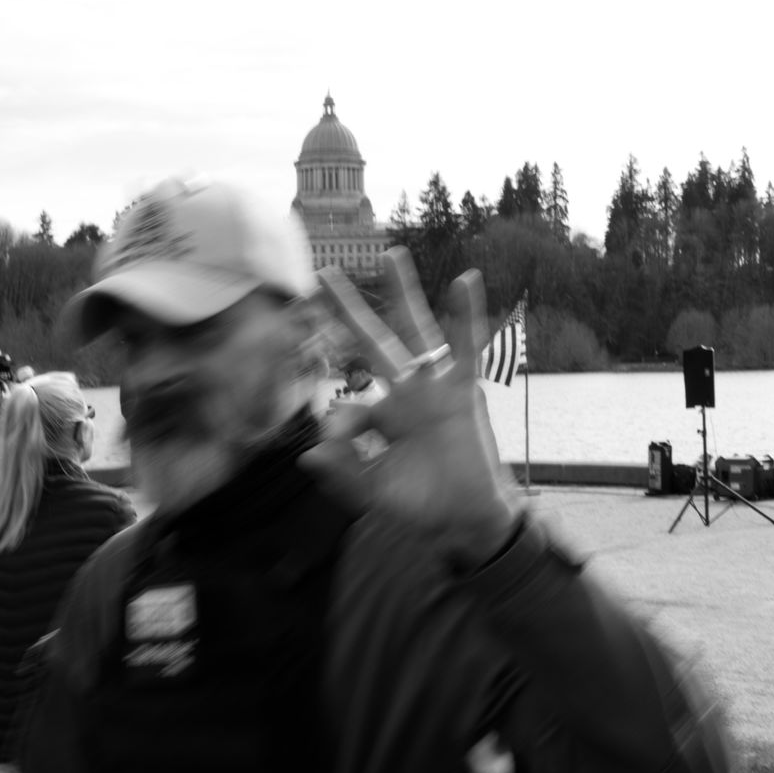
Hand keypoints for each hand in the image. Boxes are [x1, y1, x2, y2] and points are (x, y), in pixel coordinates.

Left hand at [315, 250, 520, 564]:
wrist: (465, 518)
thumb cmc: (421, 505)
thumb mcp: (374, 493)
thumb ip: (342, 475)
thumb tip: (306, 454)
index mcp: (380, 417)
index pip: (348, 406)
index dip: (337, 427)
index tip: (333, 447)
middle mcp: (404, 394)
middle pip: (373, 342)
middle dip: (350, 310)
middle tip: (325, 274)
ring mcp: (433, 388)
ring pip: (415, 331)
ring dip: (404, 293)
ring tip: (391, 254)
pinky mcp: (463, 390)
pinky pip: (465, 347)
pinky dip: (466, 315)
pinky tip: (466, 280)